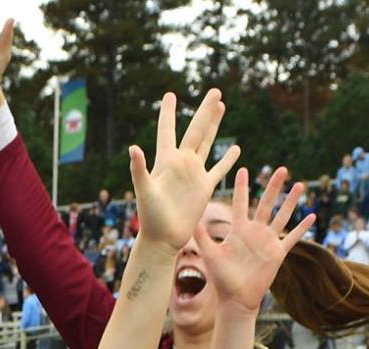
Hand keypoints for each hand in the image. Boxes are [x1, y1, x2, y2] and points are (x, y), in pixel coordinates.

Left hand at [130, 91, 237, 250]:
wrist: (163, 238)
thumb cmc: (150, 217)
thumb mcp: (144, 191)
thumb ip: (139, 169)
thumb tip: (133, 147)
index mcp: (166, 161)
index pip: (167, 130)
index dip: (168, 112)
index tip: (170, 94)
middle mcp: (181, 163)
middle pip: (195, 130)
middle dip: (205, 110)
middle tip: (215, 91)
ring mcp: (194, 174)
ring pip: (207, 143)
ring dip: (214, 125)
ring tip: (222, 106)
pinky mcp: (204, 187)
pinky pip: (219, 170)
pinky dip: (227, 160)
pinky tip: (235, 148)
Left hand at [192, 167, 313, 314]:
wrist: (236, 299)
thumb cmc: (221, 279)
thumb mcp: (210, 254)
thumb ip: (202, 236)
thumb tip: (189, 220)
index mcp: (238, 230)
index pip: (241, 203)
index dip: (242, 187)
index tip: (243, 169)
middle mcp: (254, 232)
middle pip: (266, 203)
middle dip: (274, 186)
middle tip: (282, 168)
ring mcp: (268, 241)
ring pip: (282, 216)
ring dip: (291, 201)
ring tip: (300, 185)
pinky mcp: (278, 253)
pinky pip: (292, 238)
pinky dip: (302, 228)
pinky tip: (312, 216)